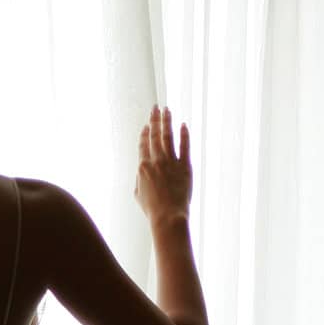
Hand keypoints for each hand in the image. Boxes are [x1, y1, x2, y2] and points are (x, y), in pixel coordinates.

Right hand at [134, 104, 192, 226]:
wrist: (168, 216)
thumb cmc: (152, 210)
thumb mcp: (138, 195)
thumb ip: (139, 180)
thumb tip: (141, 171)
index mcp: (143, 168)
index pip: (143, 145)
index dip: (145, 134)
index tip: (147, 125)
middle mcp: (156, 161)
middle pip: (155, 136)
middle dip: (155, 120)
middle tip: (156, 108)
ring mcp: (171, 162)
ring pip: (168, 137)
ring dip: (167, 122)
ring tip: (167, 110)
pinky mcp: (185, 166)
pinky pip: (184, 146)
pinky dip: (184, 134)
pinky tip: (183, 125)